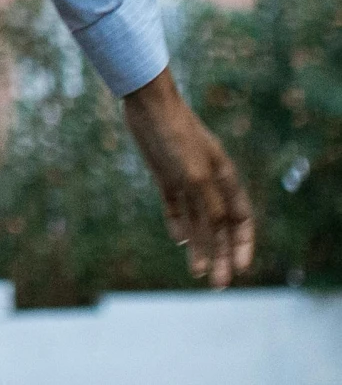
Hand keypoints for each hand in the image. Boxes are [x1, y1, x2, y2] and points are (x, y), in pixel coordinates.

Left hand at [121, 67, 254, 286]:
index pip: (240, 220)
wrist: (147, 104)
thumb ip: (208, 206)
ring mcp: (185, 179)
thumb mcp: (196, 175)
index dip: (242, 245)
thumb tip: (215, 239)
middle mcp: (208, 182)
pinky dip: (179, 225)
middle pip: (219, 227)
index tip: (240, 269)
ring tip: (198, 274)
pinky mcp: (164, 176)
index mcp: (226, 179)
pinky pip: (175, 207)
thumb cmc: (177, 136)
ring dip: (200, 248)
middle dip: (222, 256)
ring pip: (197, 221)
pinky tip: (179, 241)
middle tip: (218, 285)